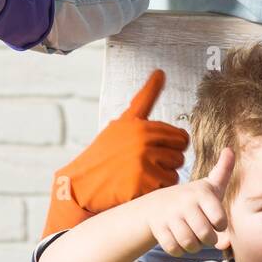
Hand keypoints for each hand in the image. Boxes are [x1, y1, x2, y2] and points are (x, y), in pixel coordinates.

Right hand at [57, 70, 189, 212]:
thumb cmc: (105, 152)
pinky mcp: (141, 184)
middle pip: (180, 155)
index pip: (180, 137)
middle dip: (168, 162)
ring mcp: (143, 163)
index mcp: (141, 126)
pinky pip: (166, 186)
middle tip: (147, 165)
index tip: (157, 151)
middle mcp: (143, 141)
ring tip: (142, 176)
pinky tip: (139, 187)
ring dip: (163, 177)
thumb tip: (160, 71)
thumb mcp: (123, 122)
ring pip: (175, 171)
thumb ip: (146, 98)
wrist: (81, 185)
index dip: (173, 146)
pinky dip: (157, 189)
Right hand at [143, 148, 234, 256]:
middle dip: (209, 240)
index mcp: (203, 193)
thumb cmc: (195, 200)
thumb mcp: (213, 191)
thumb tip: (227, 245)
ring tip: (194, 240)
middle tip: (206, 236)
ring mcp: (171, 214)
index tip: (216, 222)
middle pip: (205, 234)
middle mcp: (186, 202)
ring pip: (189, 243)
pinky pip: (173, 248)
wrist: (157, 203)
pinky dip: (179, 250)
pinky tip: (181, 243)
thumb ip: (228, 213)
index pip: (219, 219)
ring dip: (194, 247)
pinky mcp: (159, 227)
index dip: (221, 226)